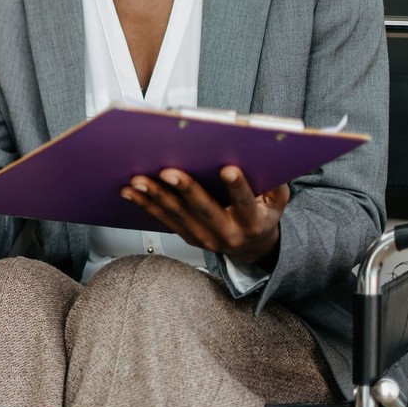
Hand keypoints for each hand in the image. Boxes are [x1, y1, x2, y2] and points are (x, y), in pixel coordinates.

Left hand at [122, 167, 286, 266]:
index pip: (246, 203)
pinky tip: (130, 191)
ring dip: (155, 196)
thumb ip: (275, 184)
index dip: (238, 188)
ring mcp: (205, 238)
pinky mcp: (188, 237)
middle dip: (185, 189)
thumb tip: (268, 159)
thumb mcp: (277, 202)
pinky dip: (145, 204)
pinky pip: (164, 220)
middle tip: (168, 171)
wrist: (251, 247)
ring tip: (138, 180)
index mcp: (252, 222)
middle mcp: (228, 233)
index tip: (228, 169)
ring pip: (177, 215)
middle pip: (204, 209)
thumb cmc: (262, 215)